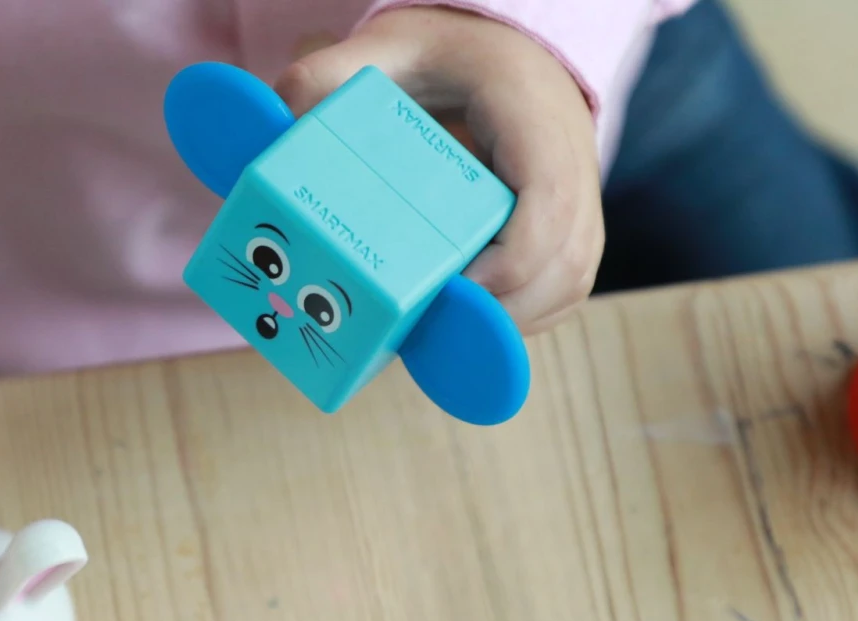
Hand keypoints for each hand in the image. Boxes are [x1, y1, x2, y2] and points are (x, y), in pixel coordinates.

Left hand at [277, 7, 604, 332]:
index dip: (508, 260)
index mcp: (532, 114)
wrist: (502, 58)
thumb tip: (276, 122)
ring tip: (439, 335)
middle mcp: (572, 161)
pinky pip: (560, 289)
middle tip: (427, 329)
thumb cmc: (446, 57)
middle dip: (500, 309)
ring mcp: (580, 201)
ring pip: (568, 282)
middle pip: (564, 258)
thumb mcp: (387, 49)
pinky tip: (465, 328)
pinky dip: (516, 318)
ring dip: (508, 322)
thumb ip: (329, 77)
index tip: (451, 288)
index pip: (546, 197)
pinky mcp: (572, 232)